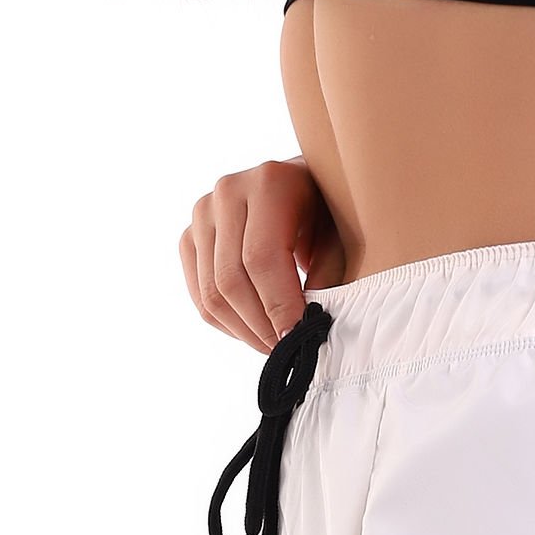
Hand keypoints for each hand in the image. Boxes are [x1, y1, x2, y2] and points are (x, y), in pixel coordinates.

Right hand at [179, 157, 343, 352]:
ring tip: (276, 346)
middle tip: (289, 352)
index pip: (261, 259)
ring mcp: (203, 213)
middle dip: (261, 326)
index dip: (278, 306)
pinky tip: (256, 330)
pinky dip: (228, 323)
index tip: (298, 339)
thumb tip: (307, 327)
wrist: (305, 187)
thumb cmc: (331, 213)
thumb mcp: (342, 237)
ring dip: (245, 332)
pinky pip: (200, 295)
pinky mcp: (192, 236)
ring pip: (211, 293)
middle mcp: (228, 192)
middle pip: (230, 280)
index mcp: (269, 183)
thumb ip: (329, 276)